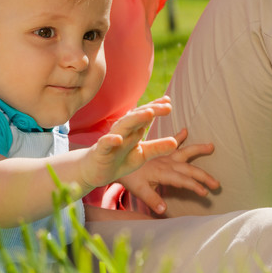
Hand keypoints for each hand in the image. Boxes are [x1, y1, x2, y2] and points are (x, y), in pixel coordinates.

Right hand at [79, 98, 177, 212]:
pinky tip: (119, 139)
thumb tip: (175, 142)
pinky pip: (105, 143)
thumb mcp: (142, 155)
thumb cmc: (120, 159)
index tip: (168, 101)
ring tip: (149, 113)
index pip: (145, 115)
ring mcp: (111, 139)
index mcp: (133, 130)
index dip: (156, 107)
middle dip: (151, 110)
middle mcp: (123, 131)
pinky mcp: (101, 151)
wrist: (96, 171)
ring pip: (123, 126)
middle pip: (137, 117)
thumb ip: (157, 147)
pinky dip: (111, 140)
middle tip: (166, 106)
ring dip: (135, 119)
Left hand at [119, 128, 218, 214]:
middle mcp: (165, 163)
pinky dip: (178, 136)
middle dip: (203, 176)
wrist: (115, 163)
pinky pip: (171, 143)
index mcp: (162, 172)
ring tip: (211, 146)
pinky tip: (185, 130)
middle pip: (188, 168)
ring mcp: (164, 156)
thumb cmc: (129, 178)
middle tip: (217, 183)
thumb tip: (164, 210)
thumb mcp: (139, 191)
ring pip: (184, 152)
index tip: (206, 192)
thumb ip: (152, 200)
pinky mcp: (160, 151)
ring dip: (197, 149)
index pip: (182, 180)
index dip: (194, 186)